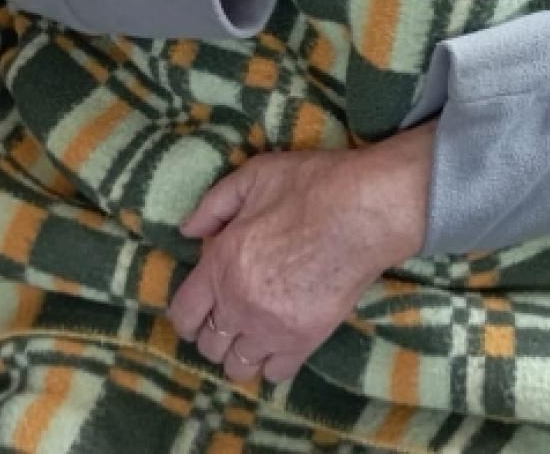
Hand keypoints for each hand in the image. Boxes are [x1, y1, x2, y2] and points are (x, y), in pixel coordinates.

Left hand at [167, 123, 435, 383]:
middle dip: (214, 331)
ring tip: (253, 332)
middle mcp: (240, 304)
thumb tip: (187, 231)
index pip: (183, 315)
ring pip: (238, 368)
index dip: (187, 314)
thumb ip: (213, 205)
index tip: (201, 305)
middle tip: (230, 312)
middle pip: (209, 345)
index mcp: (222, 264)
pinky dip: (273, 362)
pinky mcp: (306, 340)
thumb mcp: (254, 175)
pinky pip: (275, 374)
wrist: (366, 209)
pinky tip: (280, 339)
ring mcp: (273, 328)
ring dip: (240, 352)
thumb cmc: (311, 185)